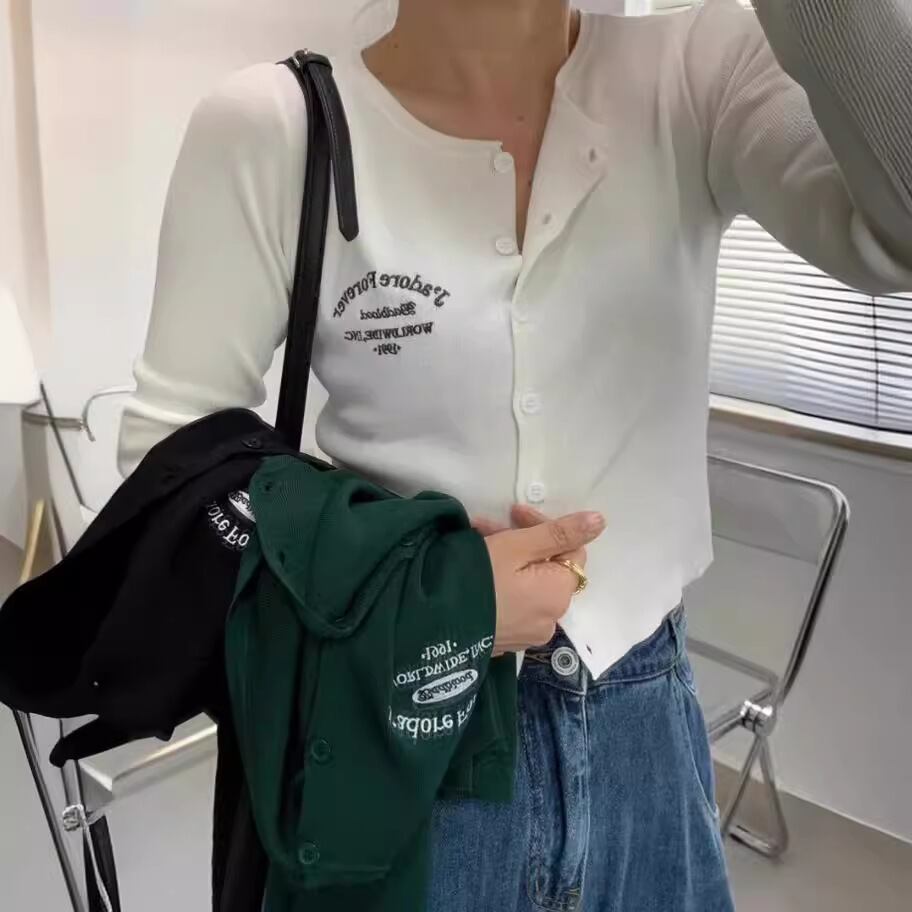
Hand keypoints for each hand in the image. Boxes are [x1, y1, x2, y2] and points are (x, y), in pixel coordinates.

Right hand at [474, 507, 604, 655]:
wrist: (432, 624)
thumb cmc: (478, 577)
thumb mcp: (518, 546)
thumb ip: (560, 532)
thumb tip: (601, 521)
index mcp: (559, 594)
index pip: (570, 549)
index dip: (545, 526)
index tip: (513, 512)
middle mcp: (551, 618)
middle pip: (547, 567)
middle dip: (521, 540)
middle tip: (486, 525)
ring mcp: (528, 633)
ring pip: (528, 584)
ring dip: (508, 558)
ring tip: (475, 542)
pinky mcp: (506, 640)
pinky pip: (514, 603)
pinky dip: (501, 583)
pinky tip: (476, 571)